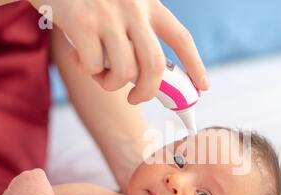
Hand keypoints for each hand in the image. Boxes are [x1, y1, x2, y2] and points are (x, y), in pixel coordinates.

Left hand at [0, 168, 53, 194]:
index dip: (38, 184)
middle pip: (25, 180)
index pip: (37, 176)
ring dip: (16, 193)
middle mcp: (26, 173)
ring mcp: (16, 181)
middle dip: (26, 186)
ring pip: (15, 187)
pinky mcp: (9, 191)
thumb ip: (42, 187)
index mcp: (38, 172)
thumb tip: (38, 190)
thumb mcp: (48, 191)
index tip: (40, 191)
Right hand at [31, 0, 208, 101]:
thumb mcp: (124, 4)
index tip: (203, 86)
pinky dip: (88, 70)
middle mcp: (133, 9)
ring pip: (125, 72)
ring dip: (111, 83)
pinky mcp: (83, 23)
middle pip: (154, 66)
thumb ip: (138, 30)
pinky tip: (77, 57)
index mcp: (149, 4)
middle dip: (147, 92)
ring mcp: (108, 16)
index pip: (181, 38)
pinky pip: (95, 66)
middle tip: (136, 98)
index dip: (195, 65)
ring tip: (99, 71)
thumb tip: (148, 75)